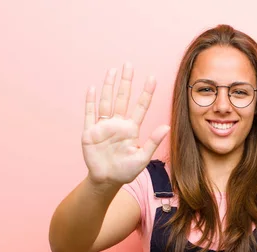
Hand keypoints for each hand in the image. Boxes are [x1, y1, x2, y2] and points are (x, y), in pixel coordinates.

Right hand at [82, 62, 169, 185]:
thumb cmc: (126, 171)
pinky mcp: (90, 132)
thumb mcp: (142, 158)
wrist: (107, 181)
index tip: (152, 78)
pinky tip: (92, 88)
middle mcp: (118, 124)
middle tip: (129, 65)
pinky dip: (90, 102)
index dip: (146, 93)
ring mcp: (104, 127)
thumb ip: (153, 142)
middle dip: (126, 82)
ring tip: (112, 71)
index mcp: (131, 129)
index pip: (140, 107)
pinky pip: (90, 114)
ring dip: (108, 87)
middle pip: (122, 99)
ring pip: (106, 102)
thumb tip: (167, 127)